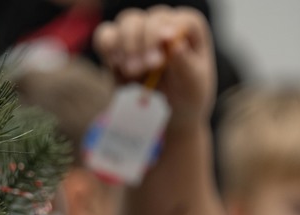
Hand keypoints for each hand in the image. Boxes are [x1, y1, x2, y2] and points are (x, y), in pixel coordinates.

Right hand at [93, 6, 216, 127]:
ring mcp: (139, 32)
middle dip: (146, 42)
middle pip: (149, 19)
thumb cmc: (187, 92)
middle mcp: (163, 23)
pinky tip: (115, 64)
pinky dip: (107, 47)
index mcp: (188, 28)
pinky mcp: (118, 44)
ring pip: (127, 23)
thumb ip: (185, 63)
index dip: (167, 31)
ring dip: (127, 46)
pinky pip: (106, 35)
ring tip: (132, 71)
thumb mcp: (193, 83)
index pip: (178, 20)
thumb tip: (176, 44)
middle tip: (148, 67)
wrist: (168, 110)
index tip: (162, 52)